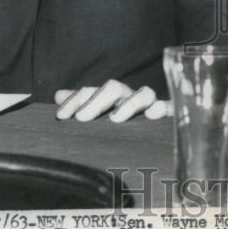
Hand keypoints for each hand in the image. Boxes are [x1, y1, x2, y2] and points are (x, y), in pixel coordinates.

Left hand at [54, 79, 171, 121]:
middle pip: (114, 88)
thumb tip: (58, 95)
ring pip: (143, 94)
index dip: (76, 100)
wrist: (158, 140)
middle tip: (82, 118)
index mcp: (110, 99)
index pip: (90, 91)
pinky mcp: (169, 116)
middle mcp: (129, 98)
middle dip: (97, 100)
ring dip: (129, 103)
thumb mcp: (100, 115)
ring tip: (116, 119)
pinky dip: (162, 108)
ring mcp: (150, 106)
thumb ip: (81, 105)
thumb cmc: (124, 126)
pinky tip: (154, 114)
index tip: (61, 116)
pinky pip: (169, 108)